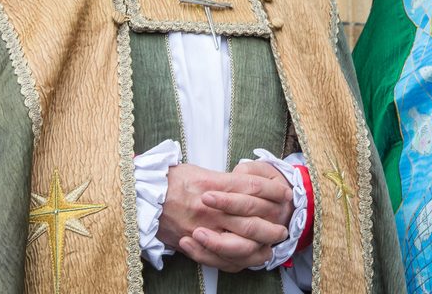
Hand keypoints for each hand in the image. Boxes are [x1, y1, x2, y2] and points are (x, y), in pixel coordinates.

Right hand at [158, 161, 293, 271]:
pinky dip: (239, 260)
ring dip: (260, 246)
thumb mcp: (202, 171)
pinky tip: (251, 258)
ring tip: (271, 246)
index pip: (252, 189)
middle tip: (284, 227)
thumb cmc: (174, 180)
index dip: (273, 191)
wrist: (144, 195)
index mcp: (215, 185)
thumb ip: (226, 180)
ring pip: (239, 244)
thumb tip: (248, 184)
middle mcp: (211, 209)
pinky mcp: (194, 244)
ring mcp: (203, 229)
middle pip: (250, 220)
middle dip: (271, 225)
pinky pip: (220, 259)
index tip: (286, 194)